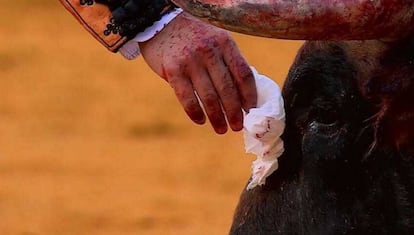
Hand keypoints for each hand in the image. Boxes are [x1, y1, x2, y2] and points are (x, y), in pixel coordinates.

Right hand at [139, 12, 256, 133]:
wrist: (162, 23)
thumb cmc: (194, 37)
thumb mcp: (216, 40)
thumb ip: (227, 62)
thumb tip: (243, 94)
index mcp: (225, 43)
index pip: (244, 74)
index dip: (250, 96)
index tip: (251, 111)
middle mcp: (210, 51)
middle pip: (228, 89)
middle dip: (235, 113)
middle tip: (237, 127)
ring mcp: (191, 61)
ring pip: (209, 97)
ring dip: (217, 118)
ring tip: (221, 129)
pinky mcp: (173, 70)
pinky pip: (187, 98)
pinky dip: (195, 113)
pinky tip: (200, 121)